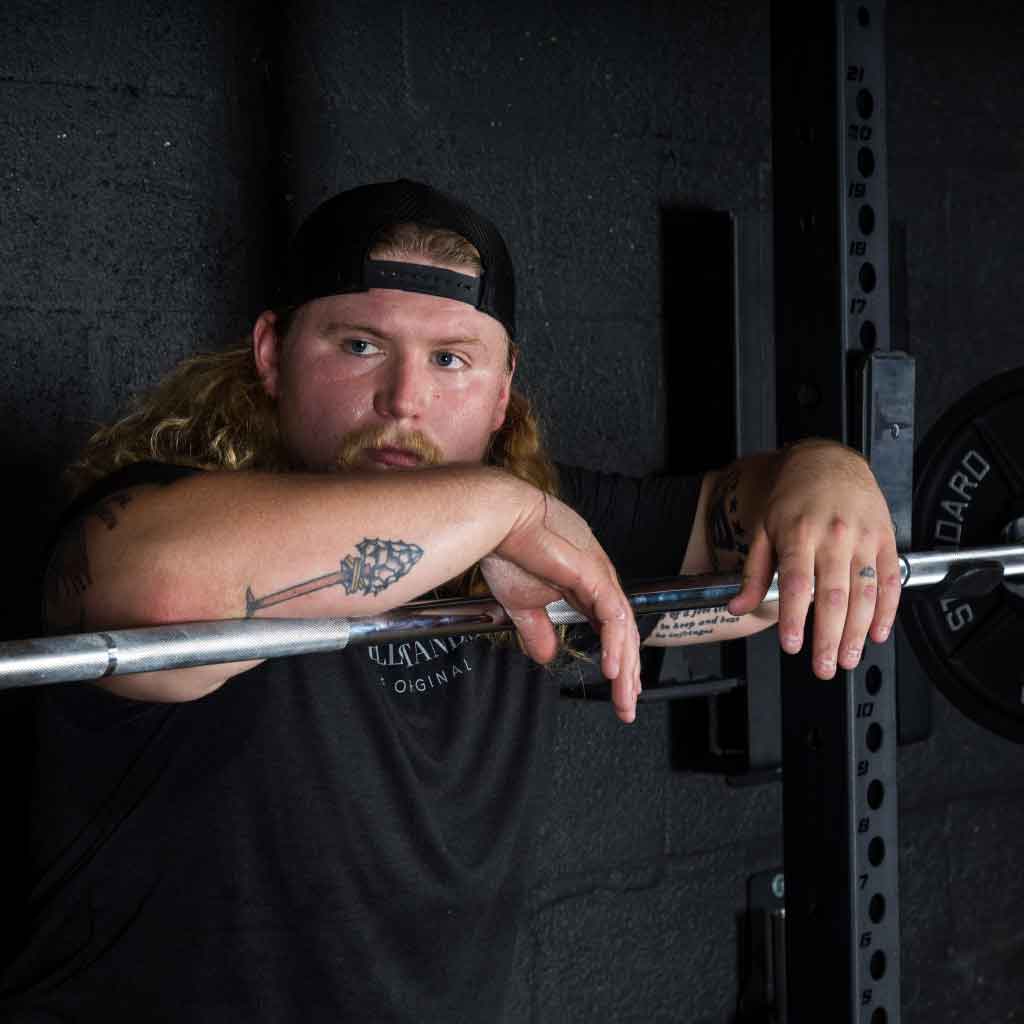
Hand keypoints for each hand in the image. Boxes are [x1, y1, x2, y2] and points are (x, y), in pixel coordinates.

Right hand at [484, 492, 640, 722]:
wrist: (496, 521)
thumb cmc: (507, 551)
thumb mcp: (522, 604)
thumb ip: (537, 630)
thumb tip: (546, 656)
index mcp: (585, 583)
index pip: (610, 626)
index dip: (617, 657)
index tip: (618, 687)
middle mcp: (599, 578)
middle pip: (623, 631)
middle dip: (628, 671)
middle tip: (627, 705)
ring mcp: (599, 575)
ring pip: (623, 627)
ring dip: (626, 665)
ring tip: (624, 696)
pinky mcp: (593, 574)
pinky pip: (612, 615)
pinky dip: (615, 643)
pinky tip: (614, 668)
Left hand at [727, 441, 901, 678]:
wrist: (829, 460)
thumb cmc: (793, 495)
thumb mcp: (763, 527)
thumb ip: (753, 571)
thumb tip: (738, 606)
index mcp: (798, 534)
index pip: (796, 584)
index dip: (794, 618)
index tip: (792, 645)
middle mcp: (834, 537)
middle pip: (833, 596)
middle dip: (828, 637)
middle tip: (823, 667)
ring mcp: (863, 539)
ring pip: (864, 594)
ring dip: (858, 632)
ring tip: (848, 658)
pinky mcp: (885, 540)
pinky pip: (889, 581)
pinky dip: (887, 611)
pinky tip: (878, 633)